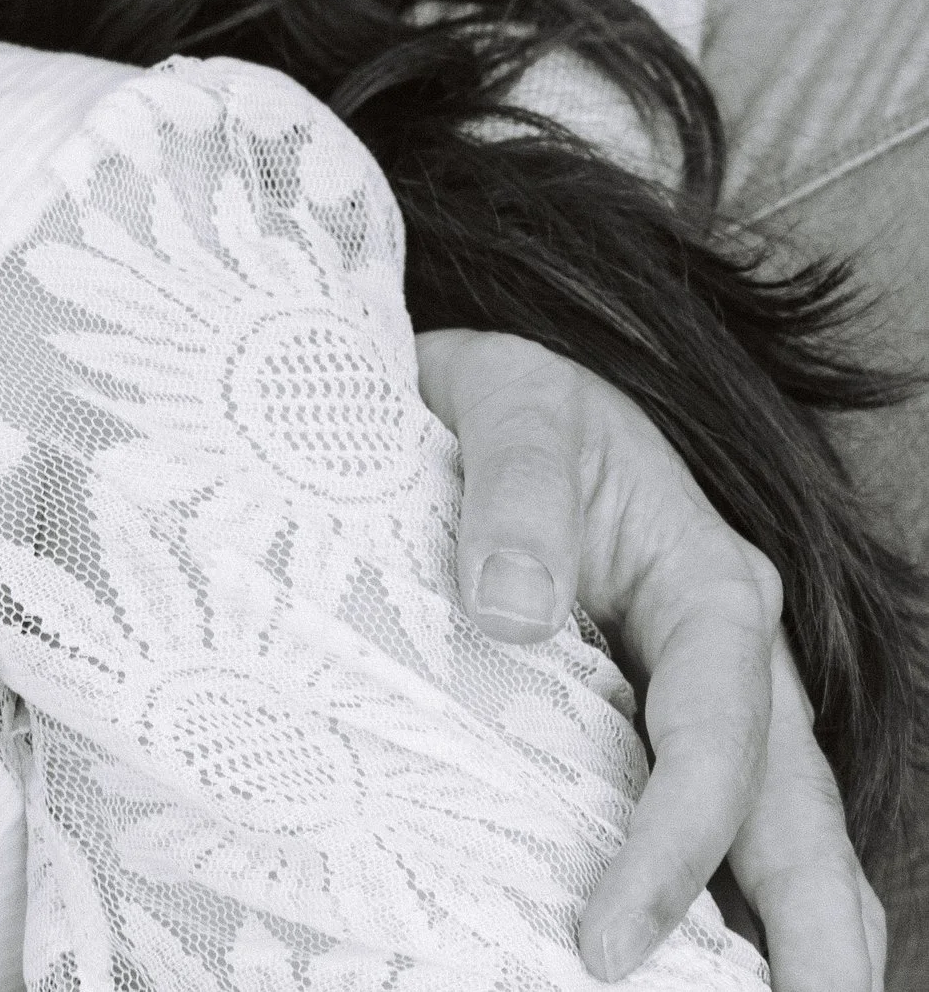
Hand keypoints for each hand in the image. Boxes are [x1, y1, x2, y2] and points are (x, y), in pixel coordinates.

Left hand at [418, 330, 885, 991]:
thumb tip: (506, 611)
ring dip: (801, 938)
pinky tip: (724, 973)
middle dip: (814, 942)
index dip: (672, 855)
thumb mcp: (512, 409)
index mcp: (713, 585)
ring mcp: (723, 697)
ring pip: (788, 838)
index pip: (714, 747)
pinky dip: (745, 912)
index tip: (605, 945)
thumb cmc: (515, 400)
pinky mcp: (679, 721)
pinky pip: (735, 827)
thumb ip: (512, 497)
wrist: (510, 386)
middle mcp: (738, 655)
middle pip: (796, 820)